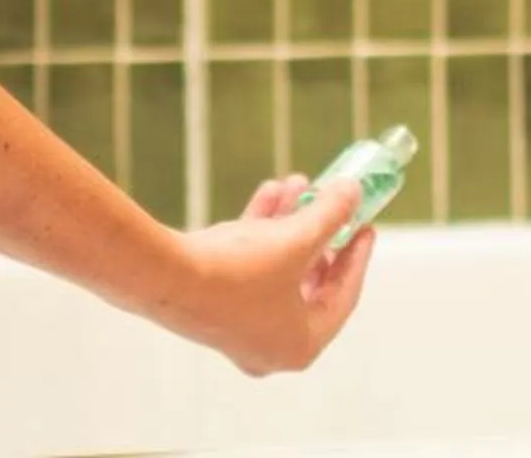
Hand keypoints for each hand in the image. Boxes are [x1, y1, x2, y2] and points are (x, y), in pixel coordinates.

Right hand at [161, 174, 377, 376]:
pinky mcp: (212, 306)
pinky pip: (249, 267)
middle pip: (309, 282)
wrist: (163, 275)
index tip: (367, 225)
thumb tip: (354, 192)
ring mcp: (238, 328)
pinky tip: (270, 190)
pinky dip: (261, 231)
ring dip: (290, 223)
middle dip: (320, 233)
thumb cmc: (238, 270)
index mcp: (299, 346)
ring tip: (298, 183)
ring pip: (277, 268)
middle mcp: (269, 346)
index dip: (357, 256)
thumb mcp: (298, 239)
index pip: (343, 298)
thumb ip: (332, 214)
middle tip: (334, 205)